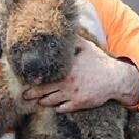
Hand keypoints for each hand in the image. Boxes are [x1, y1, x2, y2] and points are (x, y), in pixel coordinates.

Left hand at [22, 37, 138, 112]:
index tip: (25, 79)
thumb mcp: (85, 47)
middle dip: (31, 94)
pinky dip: (56, 108)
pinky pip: (61, 109)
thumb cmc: (99, 62)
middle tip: (24, 95)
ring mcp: (71, 95)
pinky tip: (54, 105)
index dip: (33, 78)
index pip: (43, 75)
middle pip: (41, 91)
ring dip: (43, 101)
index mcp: (65, 68)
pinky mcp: (78, 104)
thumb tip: (63, 30)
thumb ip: (72, 40)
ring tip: (37, 100)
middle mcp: (66, 82)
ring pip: (50, 102)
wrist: (115, 79)